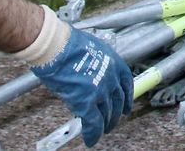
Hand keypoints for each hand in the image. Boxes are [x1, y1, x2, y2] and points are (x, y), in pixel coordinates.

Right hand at [33, 26, 133, 146]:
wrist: (57, 47)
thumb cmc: (68, 44)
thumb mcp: (92, 50)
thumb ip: (97, 65)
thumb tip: (92, 76)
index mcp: (114, 62)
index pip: (126, 84)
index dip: (127, 98)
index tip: (126, 107)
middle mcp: (111, 78)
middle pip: (117, 102)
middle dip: (115, 115)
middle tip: (112, 122)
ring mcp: (100, 91)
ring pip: (107, 115)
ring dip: (104, 125)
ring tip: (101, 131)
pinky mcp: (86, 102)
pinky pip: (92, 123)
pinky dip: (92, 134)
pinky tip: (90, 139)